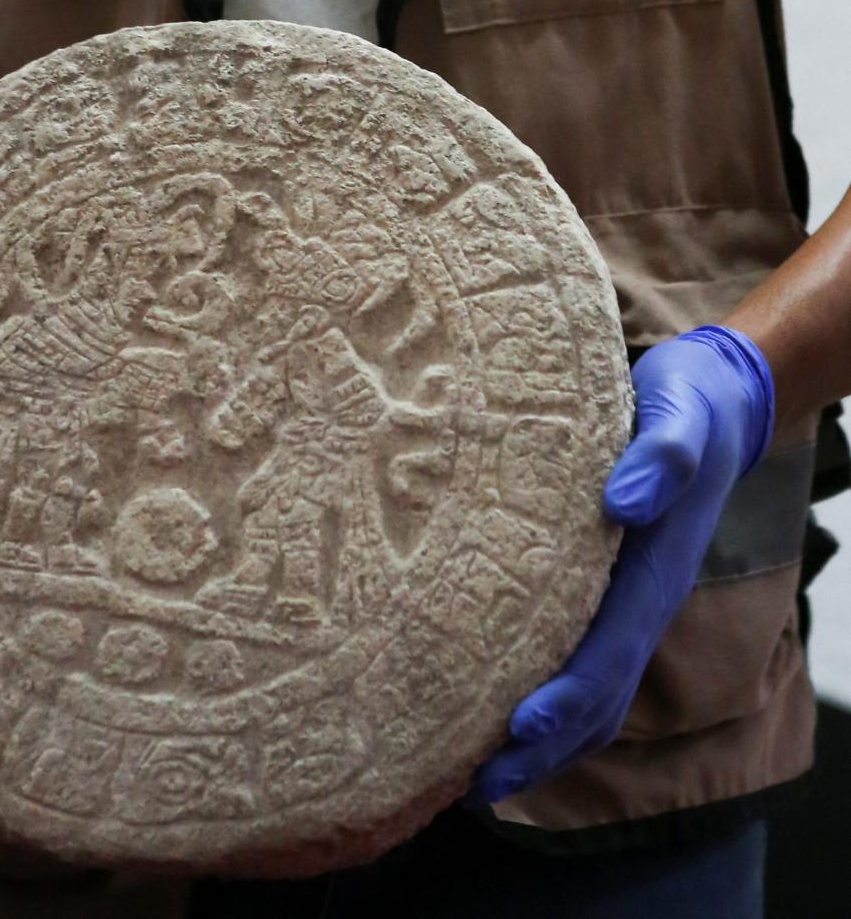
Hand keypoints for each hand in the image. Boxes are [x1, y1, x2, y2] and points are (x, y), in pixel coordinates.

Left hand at [473, 325, 774, 801]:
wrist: (711, 404)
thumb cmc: (685, 409)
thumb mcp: (678, 417)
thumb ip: (663, 456)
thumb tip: (625, 500)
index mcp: (651, 575)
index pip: (606, 653)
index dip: (564, 697)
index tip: (514, 727)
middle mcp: (637, 604)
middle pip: (595, 697)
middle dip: (541, 745)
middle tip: (475, 783)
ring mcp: (623, 606)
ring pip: (589, 694)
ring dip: (540, 741)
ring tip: (476, 775)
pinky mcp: (601, 594)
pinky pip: (579, 664)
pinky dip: (543, 704)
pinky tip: (491, 714)